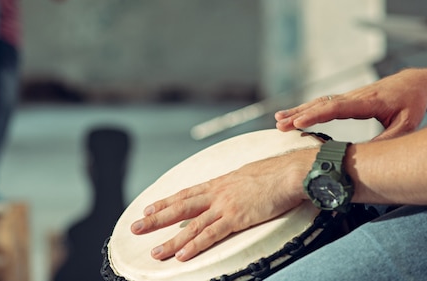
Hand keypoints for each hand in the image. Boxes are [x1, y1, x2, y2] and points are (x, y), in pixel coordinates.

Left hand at [130, 149, 313, 260]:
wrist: (290, 172)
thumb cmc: (276, 173)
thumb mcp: (247, 175)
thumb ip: (234, 186)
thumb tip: (231, 193)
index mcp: (219, 183)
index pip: (185, 194)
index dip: (165, 202)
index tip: (148, 209)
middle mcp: (217, 193)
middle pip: (180, 207)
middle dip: (156, 219)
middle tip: (136, 228)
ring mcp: (225, 205)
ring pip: (191, 225)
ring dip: (172, 240)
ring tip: (155, 252)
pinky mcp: (237, 217)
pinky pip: (211, 234)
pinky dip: (195, 246)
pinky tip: (183, 255)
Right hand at [275, 68, 426, 140]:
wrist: (414, 83)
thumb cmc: (411, 104)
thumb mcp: (405, 125)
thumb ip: (385, 141)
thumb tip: (364, 157)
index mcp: (368, 101)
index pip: (336, 108)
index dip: (315, 115)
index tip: (298, 123)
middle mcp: (354, 96)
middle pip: (321, 104)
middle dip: (298, 114)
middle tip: (279, 124)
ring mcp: (349, 96)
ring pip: (319, 102)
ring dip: (298, 110)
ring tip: (278, 119)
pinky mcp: (347, 99)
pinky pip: (323, 103)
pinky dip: (307, 108)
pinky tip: (295, 115)